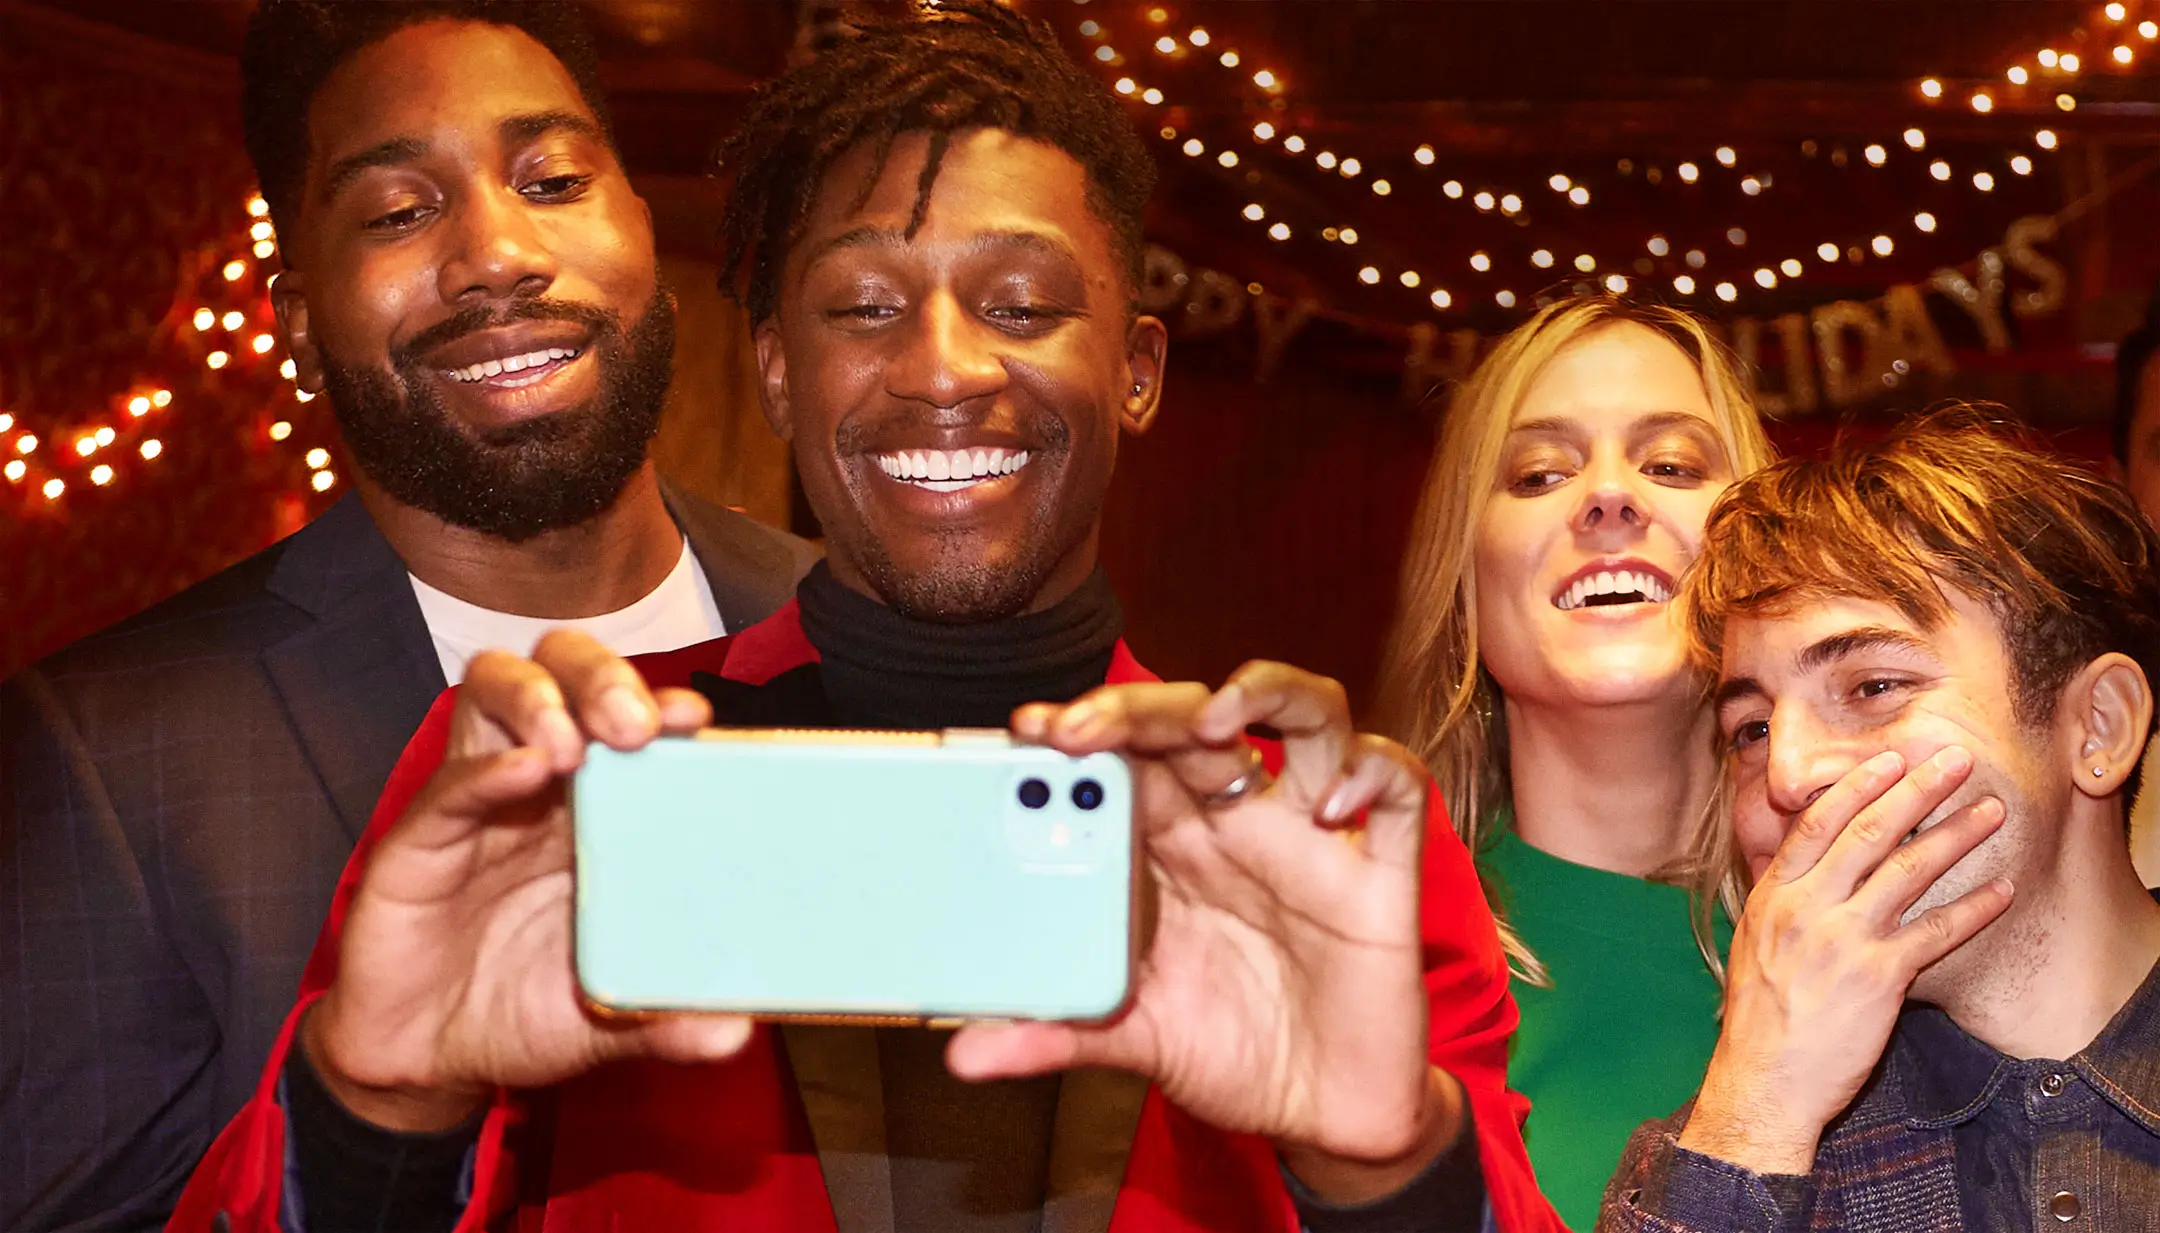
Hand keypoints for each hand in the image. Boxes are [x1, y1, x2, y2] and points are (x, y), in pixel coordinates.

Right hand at [305, 631, 751, 1131]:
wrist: (424, 1060)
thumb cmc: (520, 1010)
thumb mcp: (606, 1019)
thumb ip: (665, 1020)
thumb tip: (735, 1032)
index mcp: (597, 811)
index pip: (630, 720)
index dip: (663, 706)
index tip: (696, 718)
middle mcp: (540, 788)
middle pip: (563, 675)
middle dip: (602, 678)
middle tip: (636, 724)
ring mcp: (474, 803)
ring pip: (493, 693)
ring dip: (539, 698)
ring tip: (572, 742)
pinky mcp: (417, 840)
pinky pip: (446, 786)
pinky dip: (484, 769)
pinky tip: (523, 770)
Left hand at [948, 662, 1456, 1200]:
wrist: (1324, 1116)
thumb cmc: (1231, 1052)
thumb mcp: (1133, 1042)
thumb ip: (1057, 1034)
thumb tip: (966, 1055)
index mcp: (1174, 847)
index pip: (1128, 758)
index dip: (1084, 729)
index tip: (1027, 730)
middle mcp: (1242, 823)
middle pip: (1199, 721)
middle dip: (1143, 709)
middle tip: (1084, 729)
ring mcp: (1315, 838)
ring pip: (1308, 716)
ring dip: (1265, 694)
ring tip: (1215, 720)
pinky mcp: (1382, 872)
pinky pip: (1396, 789)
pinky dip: (1369, 772)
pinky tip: (1329, 804)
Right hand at [1677, 747, 2012, 1173]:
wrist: (1764, 1081)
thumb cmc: (1760, 1017)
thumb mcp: (1756, 943)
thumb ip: (1784, 900)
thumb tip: (1808, 865)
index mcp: (1774, 896)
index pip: (1818, 824)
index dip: (1857, 786)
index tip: (1891, 759)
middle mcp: (1807, 908)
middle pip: (1867, 833)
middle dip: (1915, 791)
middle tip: (1953, 761)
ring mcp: (1843, 940)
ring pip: (1906, 871)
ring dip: (1954, 835)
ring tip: (1990, 812)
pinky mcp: (1878, 978)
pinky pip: (1934, 932)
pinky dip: (1972, 909)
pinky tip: (2001, 890)